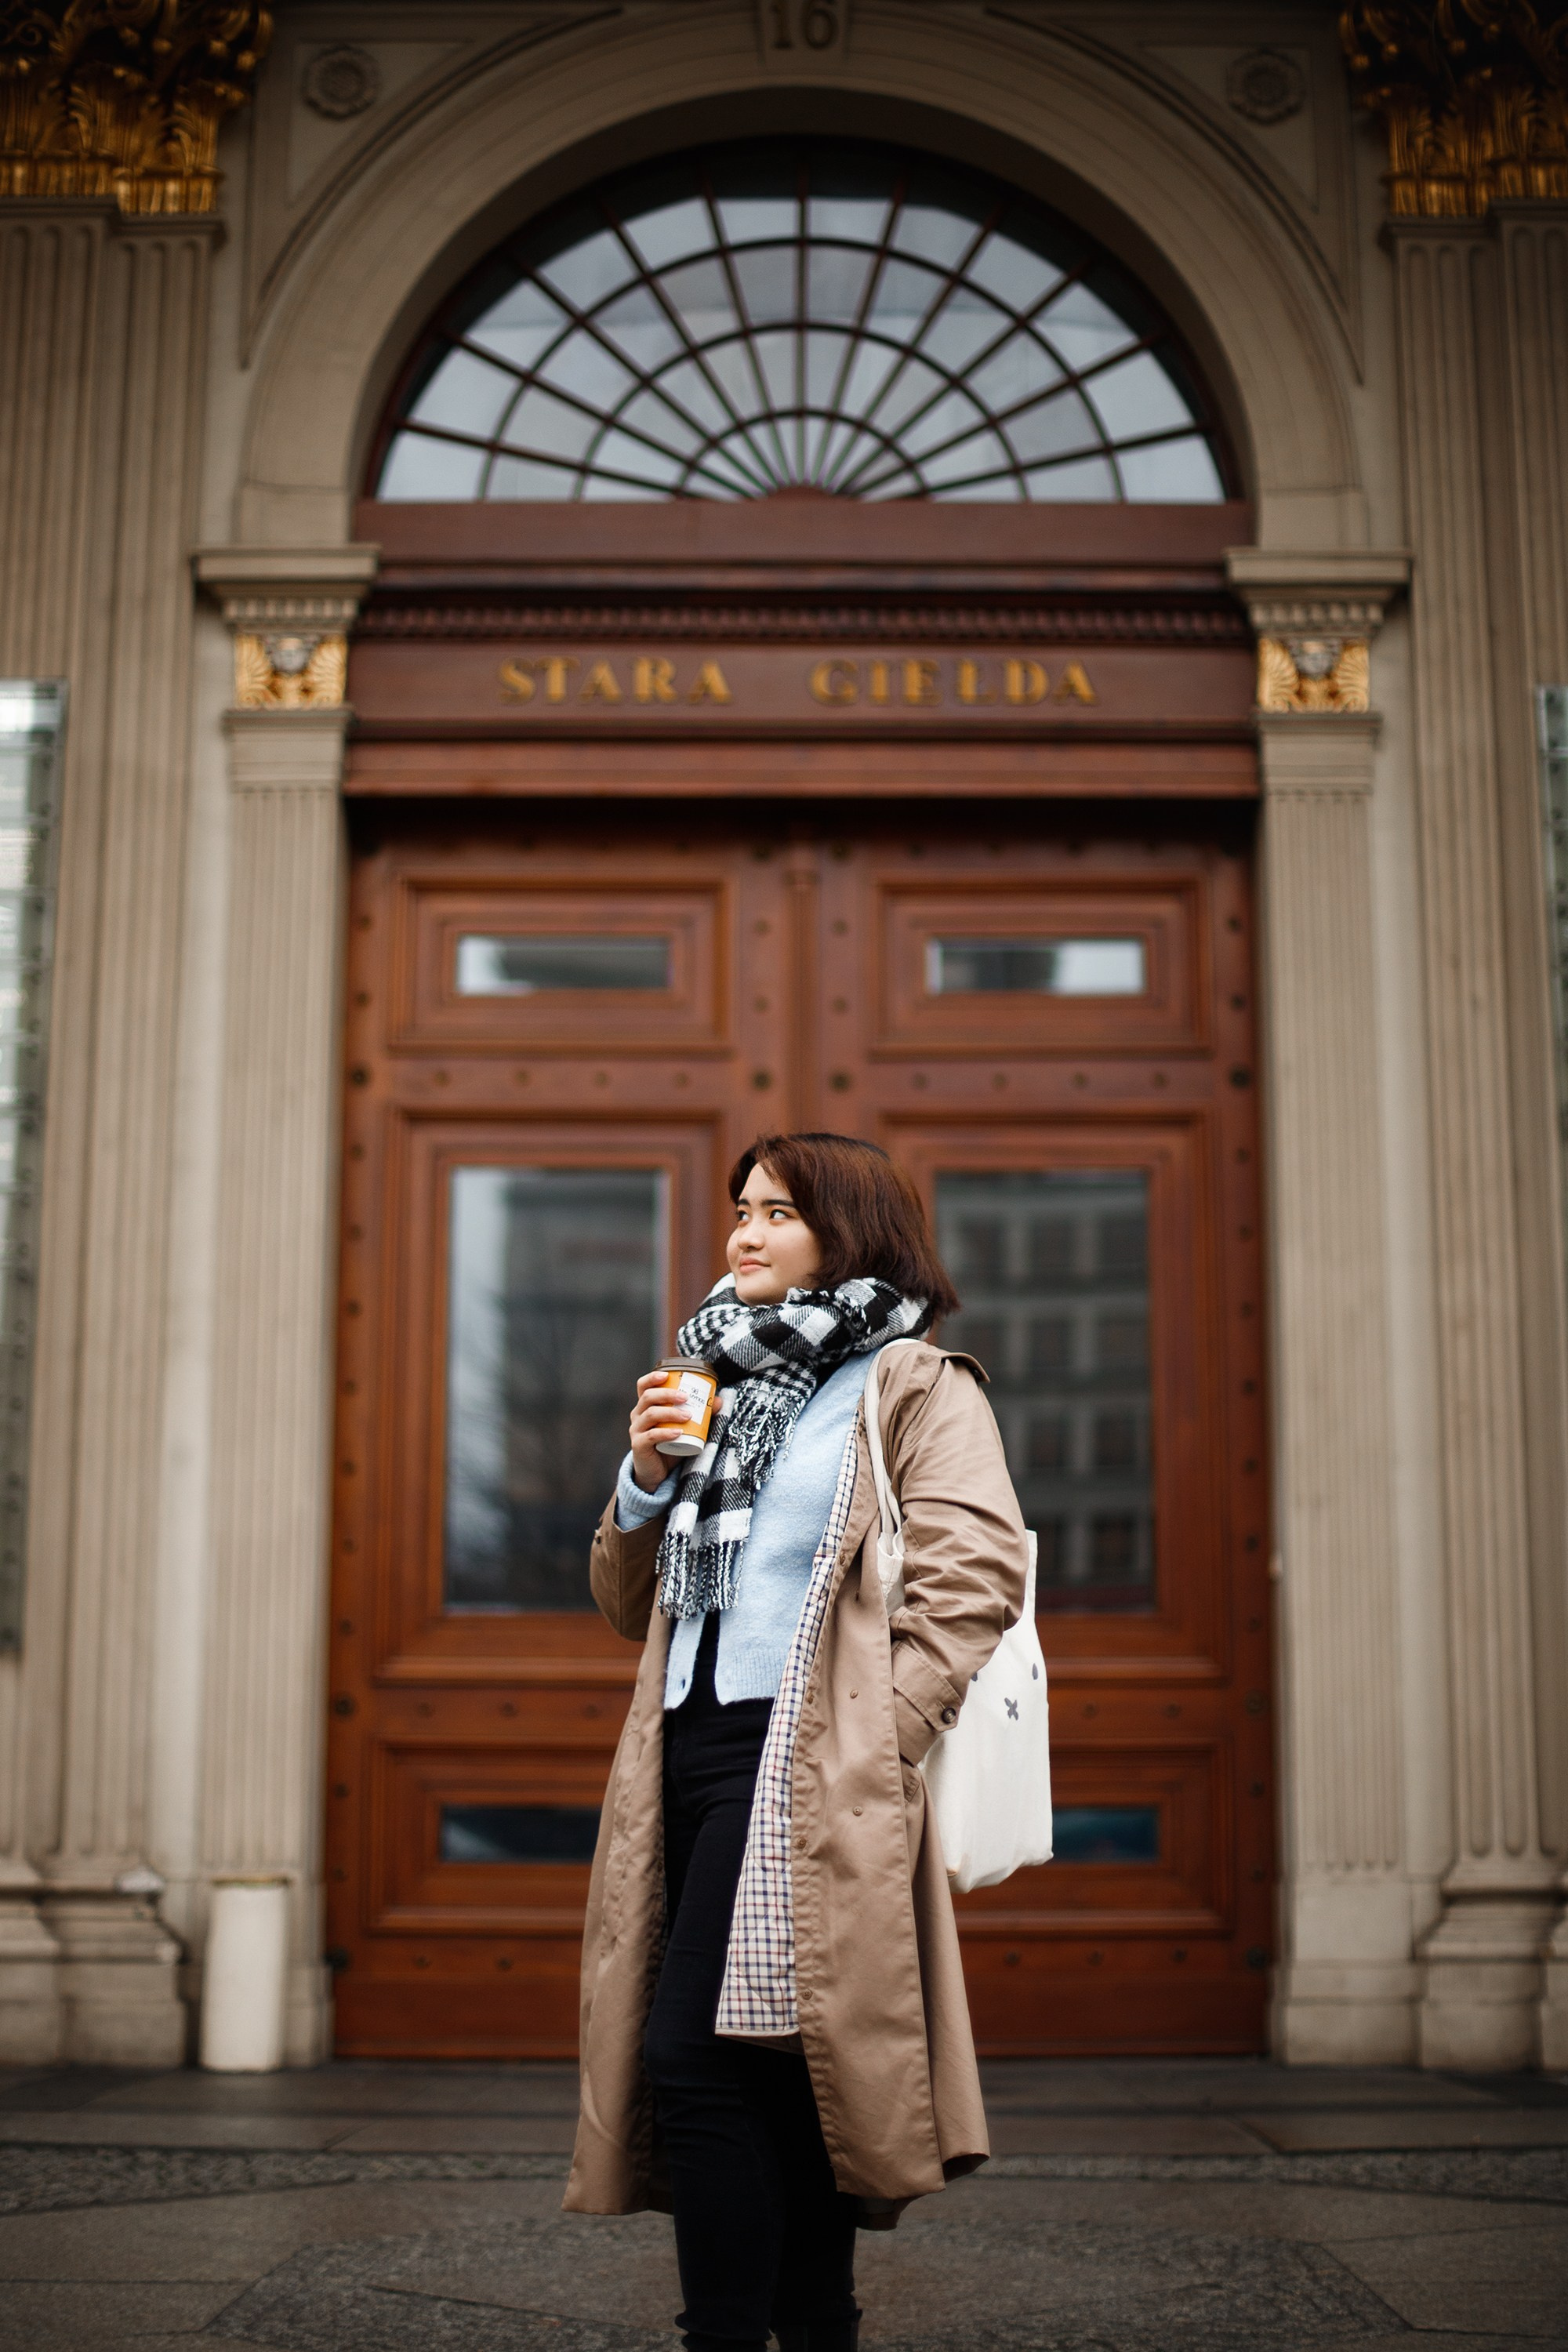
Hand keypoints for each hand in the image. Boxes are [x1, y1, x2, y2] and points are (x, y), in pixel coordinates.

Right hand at [629, 1370, 695, 1492]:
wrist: (657, 1472)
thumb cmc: (670, 1445)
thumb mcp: (686, 1427)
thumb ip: (700, 1414)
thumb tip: (717, 1400)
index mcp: (646, 1406)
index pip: (643, 1386)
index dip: (652, 1377)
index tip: (667, 1375)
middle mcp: (638, 1415)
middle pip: (648, 1397)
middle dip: (667, 1394)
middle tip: (686, 1397)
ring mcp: (636, 1430)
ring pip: (650, 1414)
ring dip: (670, 1412)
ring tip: (688, 1415)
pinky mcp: (638, 1445)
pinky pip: (650, 1436)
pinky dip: (665, 1433)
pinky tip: (678, 1432)